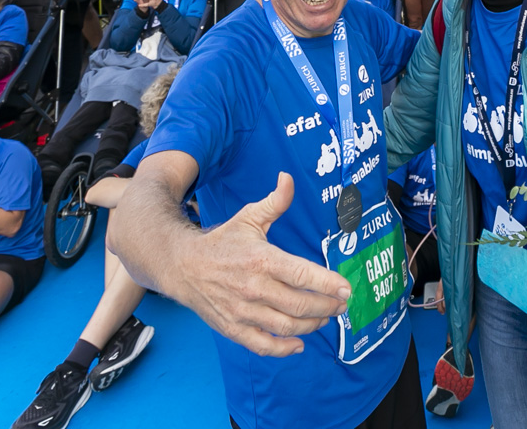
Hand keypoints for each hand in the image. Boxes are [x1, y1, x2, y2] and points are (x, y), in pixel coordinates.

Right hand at [168, 172, 351, 355]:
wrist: (181, 265)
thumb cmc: (221, 241)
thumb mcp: (248, 218)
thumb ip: (275, 202)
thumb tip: (288, 178)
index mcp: (262, 259)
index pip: (302, 274)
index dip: (328, 284)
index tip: (346, 289)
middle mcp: (254, 287)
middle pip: (300, 305)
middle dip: (327, 307)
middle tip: (341, 305)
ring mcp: (243, 311)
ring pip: (286, 327)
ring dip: (311, 326)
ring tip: (325, 319)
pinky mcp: (233, 328)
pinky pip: (262, 346)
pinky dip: (284, 349)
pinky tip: (299, 344)